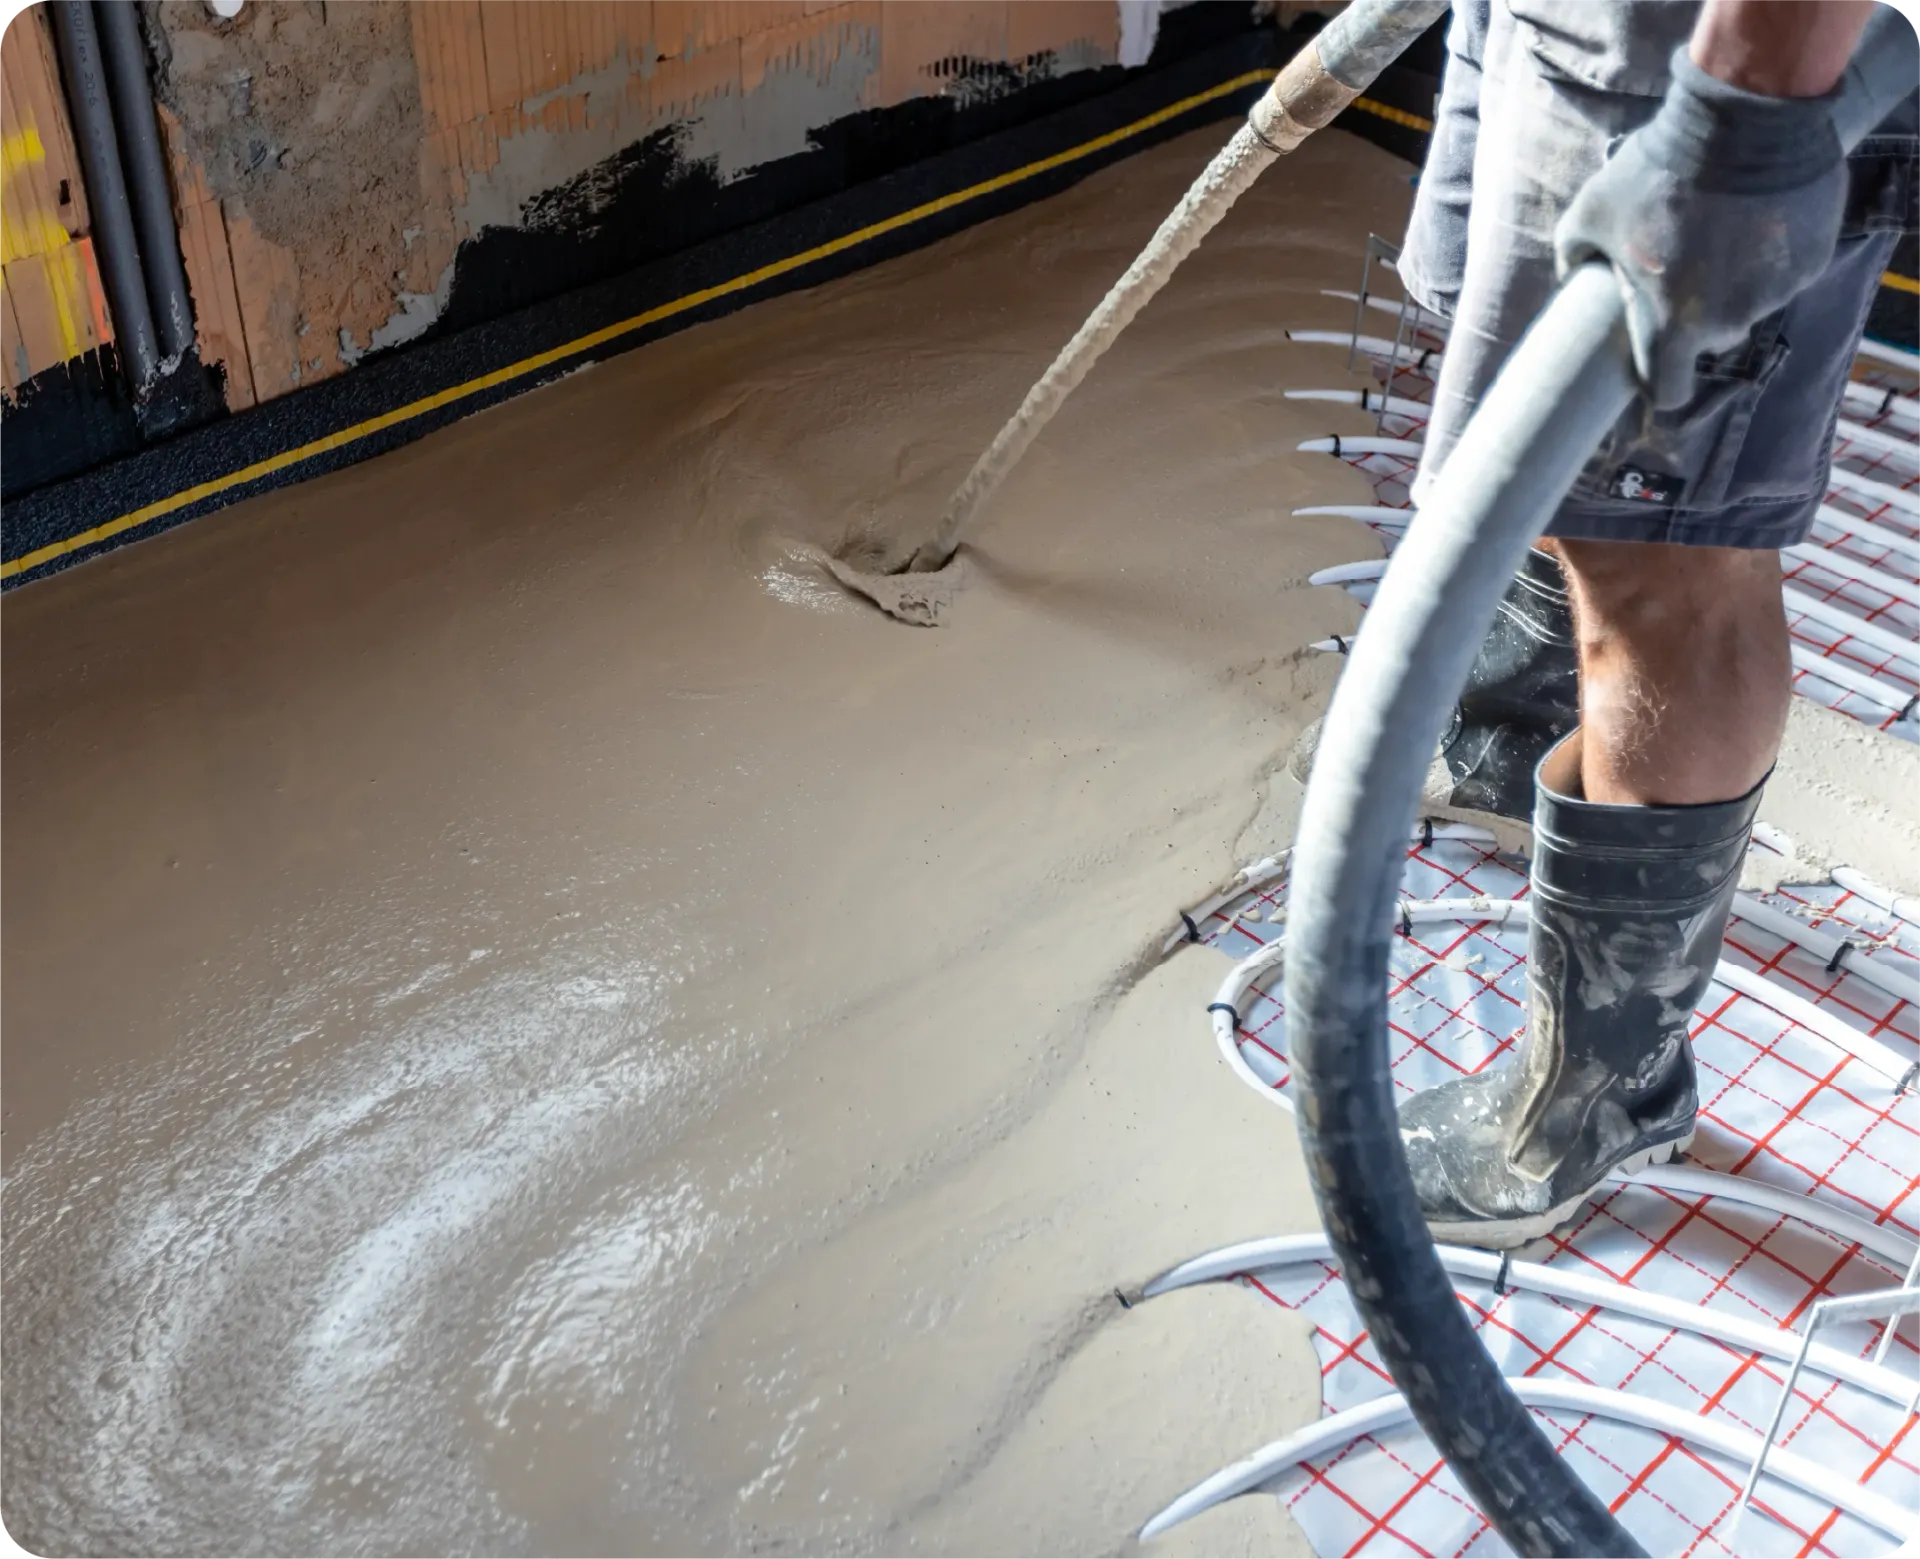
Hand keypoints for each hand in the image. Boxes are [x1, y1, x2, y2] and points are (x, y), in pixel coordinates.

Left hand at [1554, 49, 1847, 408]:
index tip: (1655, 371)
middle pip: (1711, 342)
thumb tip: (1570, 278)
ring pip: (1750, 306)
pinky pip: (1785, 273)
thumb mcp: (1589, 213)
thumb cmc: (1655, 170)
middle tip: (1685, 272)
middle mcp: (1729, 321)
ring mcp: (1775, 293)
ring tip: (1722, 233)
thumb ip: (1572, 258)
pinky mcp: (1812, 261)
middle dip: (1697, 319)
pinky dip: (1772, 256)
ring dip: (1736, 283)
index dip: (1659, 385)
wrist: (1742, 116)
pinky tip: (1757, 218)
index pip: (1668, 390)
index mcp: (1672, 325)